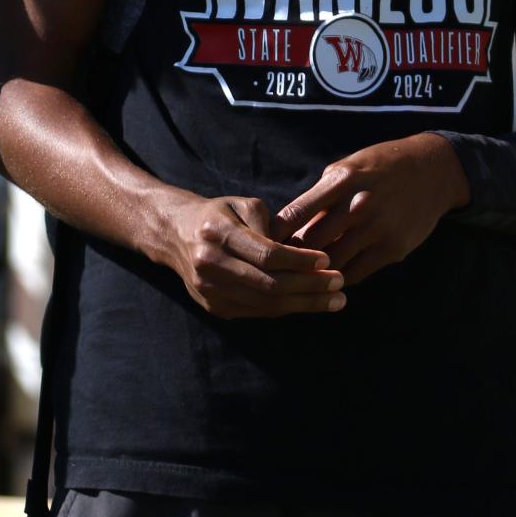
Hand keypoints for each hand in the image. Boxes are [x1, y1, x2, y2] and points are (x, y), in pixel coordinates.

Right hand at [157, 193, 345, 317]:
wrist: (175, 234)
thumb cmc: (219, 215)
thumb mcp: (244, 204)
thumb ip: (272, 224)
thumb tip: (301, 252)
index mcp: (217, 234)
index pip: (266, 255)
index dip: (300, 261)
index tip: (328, 261)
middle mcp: (210, 265)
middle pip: (269, 285)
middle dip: (310, 287)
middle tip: (340, 284)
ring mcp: (209, 291)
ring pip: (265, 303)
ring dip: (305, 303)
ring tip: (335, 300)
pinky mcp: (214, 307)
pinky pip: (257, 311)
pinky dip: (286, 308)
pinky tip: (310, 303)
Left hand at [275, 134, 469, 287]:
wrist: (432, 172)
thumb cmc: (380, 168)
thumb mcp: (347, 169)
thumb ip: (320, 197)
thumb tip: (288, 229)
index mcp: (340, 181)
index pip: (294, 214)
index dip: (273, 234)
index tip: (260, 245)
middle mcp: (358, 206)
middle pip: (309, 243)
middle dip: (290, 257)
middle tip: (276, 267)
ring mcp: (377, 230)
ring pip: (331, 262)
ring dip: (314, 271)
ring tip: (301, 276)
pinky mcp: (393, 249)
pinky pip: (356, 273)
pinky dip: (339, 277)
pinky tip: (330, 276)